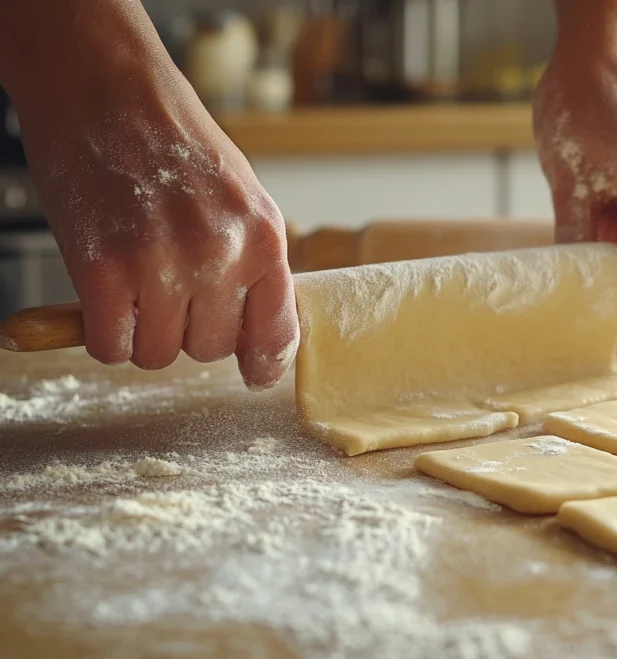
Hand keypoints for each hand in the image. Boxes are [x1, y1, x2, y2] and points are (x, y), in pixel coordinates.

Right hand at [10, 31, 296, 389]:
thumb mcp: (243, 197)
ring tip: (136, 286)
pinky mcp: (101, 269)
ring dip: (144, 335)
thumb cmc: (177, 140)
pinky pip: (110, 346)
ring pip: (158, 355)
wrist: (108, 87)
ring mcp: (161, 264)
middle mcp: (220, 255)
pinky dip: (104, 334)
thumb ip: (256, 262)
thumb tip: (259, 334)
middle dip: (190, 331)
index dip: (262, 362)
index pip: (274, 333)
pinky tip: (106, 299)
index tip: (254, 373)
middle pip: (209, 350)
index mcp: (263, 238)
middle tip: (170, 292)